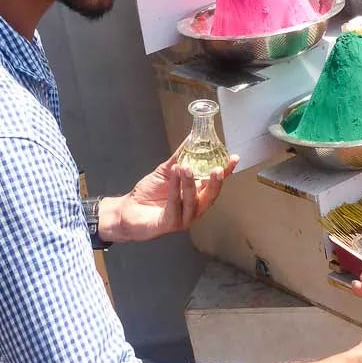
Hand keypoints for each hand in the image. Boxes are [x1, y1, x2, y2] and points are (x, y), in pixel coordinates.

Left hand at [98, 149, 238, 242]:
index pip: (215, 184)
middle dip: (215, 183)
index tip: (233, 158)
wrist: (128, 211)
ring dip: (189, 184)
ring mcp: (183, 219)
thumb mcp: (167, 171)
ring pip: (192, 201)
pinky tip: (174, 177)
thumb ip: (180, 157)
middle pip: (210, 197)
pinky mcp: (168, 224)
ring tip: (186, 167)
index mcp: (197, 196)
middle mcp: (194, 209)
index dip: (226, 172)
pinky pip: (174, 205)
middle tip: (216, 168)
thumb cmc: (149, 194)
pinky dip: (174, 190)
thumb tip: (192, 138)